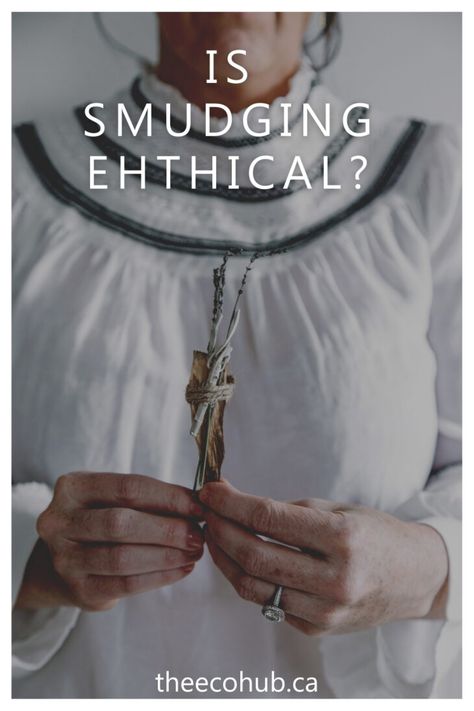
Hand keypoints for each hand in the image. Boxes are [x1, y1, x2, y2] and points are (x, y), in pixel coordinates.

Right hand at [15, 472, 204, 611]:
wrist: (62, 559)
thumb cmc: (100, 519)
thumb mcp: (114, 498)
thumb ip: (150, 498)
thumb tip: (199, 503)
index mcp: (72, 488)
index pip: (128, 488)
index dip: (168, 497)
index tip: (199, 505)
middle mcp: (60, 522)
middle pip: (122, 524)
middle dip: (167, 529)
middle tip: (199, 534)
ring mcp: (65, 559)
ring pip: (123, 558)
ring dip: (167, 556)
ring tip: (195, 552)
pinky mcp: (78, 590)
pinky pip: (125, 585)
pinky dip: (159, 577)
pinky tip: (182, 569)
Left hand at [200, 480, 448, 635]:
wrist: (412, 576)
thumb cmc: (373, 533)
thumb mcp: (336, 509)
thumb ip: (286, 510)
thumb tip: (232, 501)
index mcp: (341, 538)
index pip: (268, 519)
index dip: (231, 503)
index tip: (210, 490)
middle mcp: (334, 578)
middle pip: (254, 556)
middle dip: (220, 530)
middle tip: (206, 512)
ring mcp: (326, 610)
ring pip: (253, 586)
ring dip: (224, 558)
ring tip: (214, 534)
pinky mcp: (318, 628)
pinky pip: (268, 603)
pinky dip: (247, 579)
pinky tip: (240, 559)